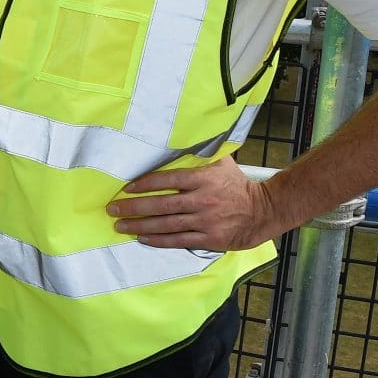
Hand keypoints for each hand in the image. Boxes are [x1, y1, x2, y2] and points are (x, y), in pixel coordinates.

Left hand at [109, 156, 280, 251]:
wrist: (264, 210)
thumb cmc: (236, 185)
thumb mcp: (222, 163)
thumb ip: (200, 155)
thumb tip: (181, 137)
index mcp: (204, 179)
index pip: (169, 180)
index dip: (145, 184)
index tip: (126, 188)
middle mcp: (203, 200)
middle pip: (162, 205)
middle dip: (134, 207)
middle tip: (113, 208)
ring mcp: (206, 221)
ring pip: (167, 224)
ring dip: (140, 225)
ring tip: (120, 224)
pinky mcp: (210, 238)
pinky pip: (179, 240)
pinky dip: (158, 240)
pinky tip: (142, 237)